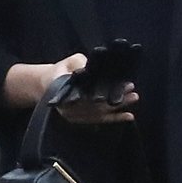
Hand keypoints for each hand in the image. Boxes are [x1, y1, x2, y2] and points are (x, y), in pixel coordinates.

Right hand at [4, 53, 137, 121]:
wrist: (47, 85)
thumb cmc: (61, 71)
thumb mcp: (68, 62)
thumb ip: (79, 64)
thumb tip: (91, 67)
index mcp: (64, 91)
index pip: (85, 92)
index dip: (101, 89)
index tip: (115, 83)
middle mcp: (70, 107)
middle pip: (96, 104)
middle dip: (115, 96)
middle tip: (130, 88)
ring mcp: (76, 116)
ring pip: (100, 113)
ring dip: (118, 107)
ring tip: (134, 97)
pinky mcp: (81, 120)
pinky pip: (99, 120)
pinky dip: (115, 119)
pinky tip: (129, 116)